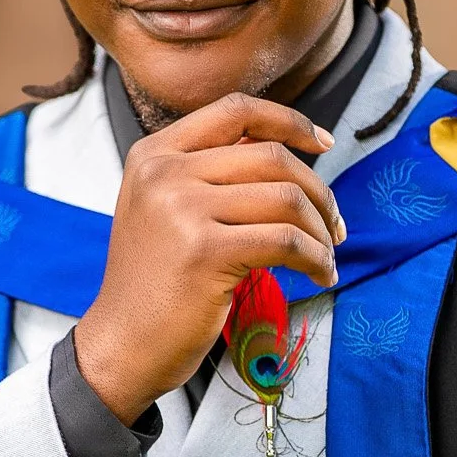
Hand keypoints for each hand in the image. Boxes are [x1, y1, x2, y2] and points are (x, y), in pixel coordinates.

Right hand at [73, 93, 344, 425]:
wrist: (121, 346)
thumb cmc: (155, 285)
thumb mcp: (164, 210)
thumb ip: (210, 175)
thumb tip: (286, 152)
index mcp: (154, 154)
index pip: (235, 110)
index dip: (289, 121)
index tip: (323, 144)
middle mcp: (164, 173)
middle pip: (271, 156)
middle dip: (318, 192)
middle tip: (335, 227)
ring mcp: (181, 209)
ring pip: (286, 198)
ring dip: (320, 231)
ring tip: (327, 257)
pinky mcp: (205, 251)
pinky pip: (286, 242)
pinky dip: (315, 259)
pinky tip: (319, 275)